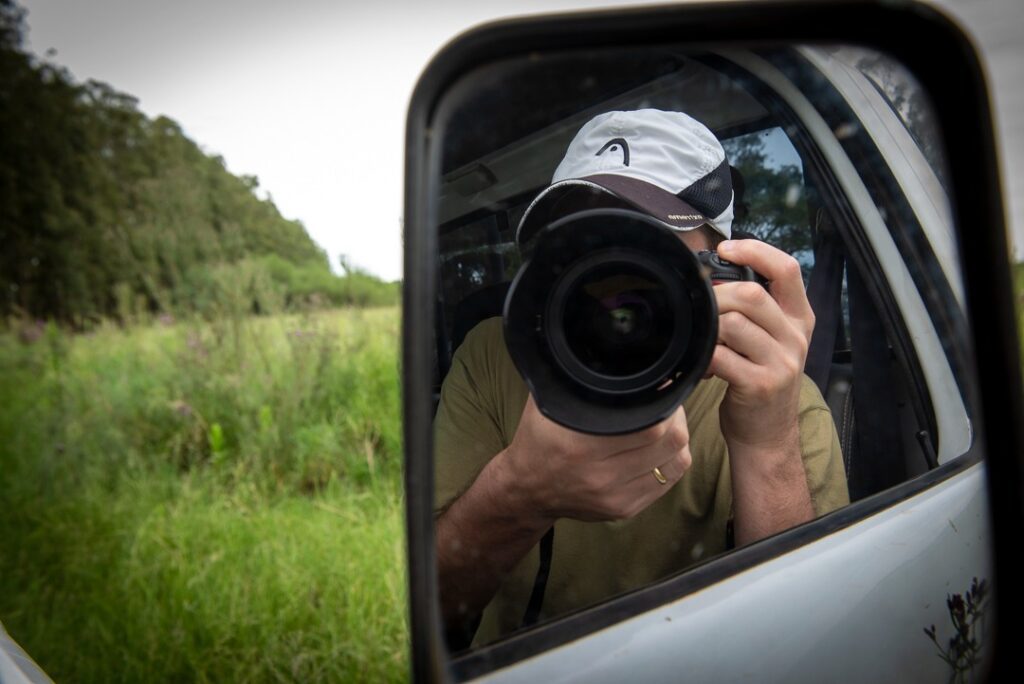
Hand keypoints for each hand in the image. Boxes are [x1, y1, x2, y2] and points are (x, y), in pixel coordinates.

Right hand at [494, 396, 692, 523]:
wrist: (527, 489)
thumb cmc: (539, 439)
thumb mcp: (548, 401)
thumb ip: (575, 379)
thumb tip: (607, 350)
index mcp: (580, 445)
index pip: (651, 423)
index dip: (665, 401)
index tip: (661, 388)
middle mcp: (600, 475)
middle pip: (670, 441)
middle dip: (675, 416)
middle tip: (666, 403)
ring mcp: (616, 497)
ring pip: (676, 461)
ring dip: (677, 438)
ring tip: (665, 424)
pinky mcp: (626, 509)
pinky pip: (669, 480)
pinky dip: (671, 460)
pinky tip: (659, 448)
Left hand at [708, 239, 814, 453]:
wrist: (767, 433)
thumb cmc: (759, 379)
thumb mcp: (771, 339)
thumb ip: (755, 310)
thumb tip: (714, 274)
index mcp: (799, 318)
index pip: (786, 269)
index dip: (755, 251)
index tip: (726, 249)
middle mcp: (795, 337)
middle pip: (752, 295)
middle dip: (715, 295)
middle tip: (698, 308)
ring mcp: (781, 362)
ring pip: (734, 323)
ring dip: (707, 327)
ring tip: (700, 339)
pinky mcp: (761, 385)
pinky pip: (721, 357)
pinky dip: (702, 355)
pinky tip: (700, 363)